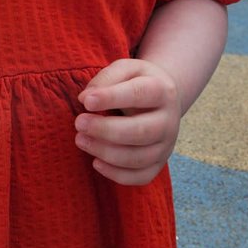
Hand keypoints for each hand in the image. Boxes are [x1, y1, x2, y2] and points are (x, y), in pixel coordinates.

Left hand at [74, 59, 180, 185]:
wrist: (162, 101)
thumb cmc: (136, 82)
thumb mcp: (126, 69)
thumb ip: (106, 78)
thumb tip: (86, 99)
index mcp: (162, 91)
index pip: (139, 94)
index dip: (111, 98)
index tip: (86, 101)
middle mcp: (169, 121)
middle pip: (140, 131)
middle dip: (105, 130)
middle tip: (78, 123)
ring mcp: (166, 145)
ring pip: (138, 158)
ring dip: (105, 152)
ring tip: (80, 140)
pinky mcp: (159, 164)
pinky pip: (141, 177)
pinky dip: (116, 174)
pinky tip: (96, 162)